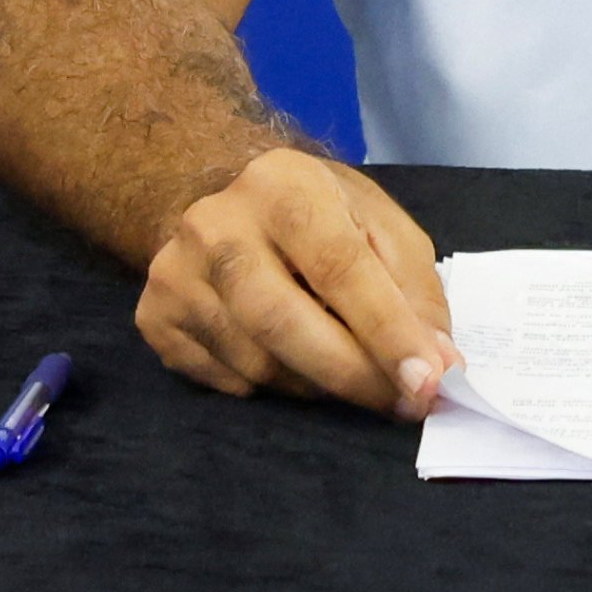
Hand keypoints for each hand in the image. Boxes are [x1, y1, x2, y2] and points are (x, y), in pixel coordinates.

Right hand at [135, 148, 457, 415]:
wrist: (216, 194)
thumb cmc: (316, 213)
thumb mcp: (379, 225)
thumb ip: (414, 290)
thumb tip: (439, 364)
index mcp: (286, 186)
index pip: (340, 268)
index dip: (387, 332)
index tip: (428, 382)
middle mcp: (216, 226)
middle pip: (284, 322)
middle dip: (353, 374)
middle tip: (400, 404)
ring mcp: (174, 274)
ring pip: (254, 361)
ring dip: (317, 385)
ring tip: (351, 375)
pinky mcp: (152, 317)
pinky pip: (223, 379)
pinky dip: (272, 386)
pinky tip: (293, 364)